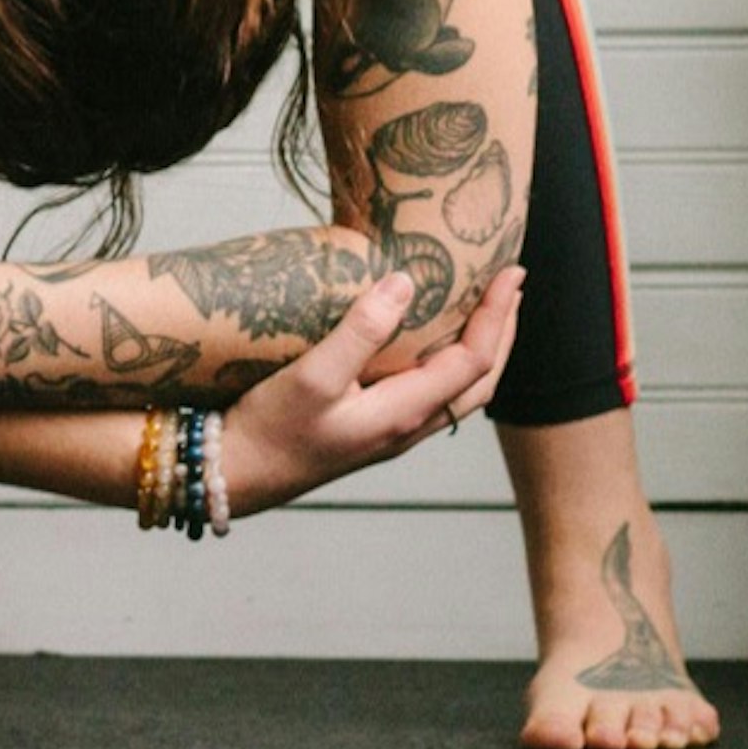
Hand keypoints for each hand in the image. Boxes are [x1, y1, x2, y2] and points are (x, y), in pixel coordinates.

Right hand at [219, 262, 522, 516]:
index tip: (509, 273)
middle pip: (480, 382)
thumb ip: (361, 330)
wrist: (236, 474)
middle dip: (503, 333)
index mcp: (403, 413)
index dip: (496, 316)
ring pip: (459, 392)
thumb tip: (405, 283)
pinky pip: (431, 393)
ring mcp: (391, 431)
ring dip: (482, 350)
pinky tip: (428, 341)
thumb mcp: (313, 375)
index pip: (473, 361)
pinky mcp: (371, 427)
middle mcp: (407, 426)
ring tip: (484, 310)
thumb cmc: (270, 429)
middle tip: (511, 286)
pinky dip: (449, 362)